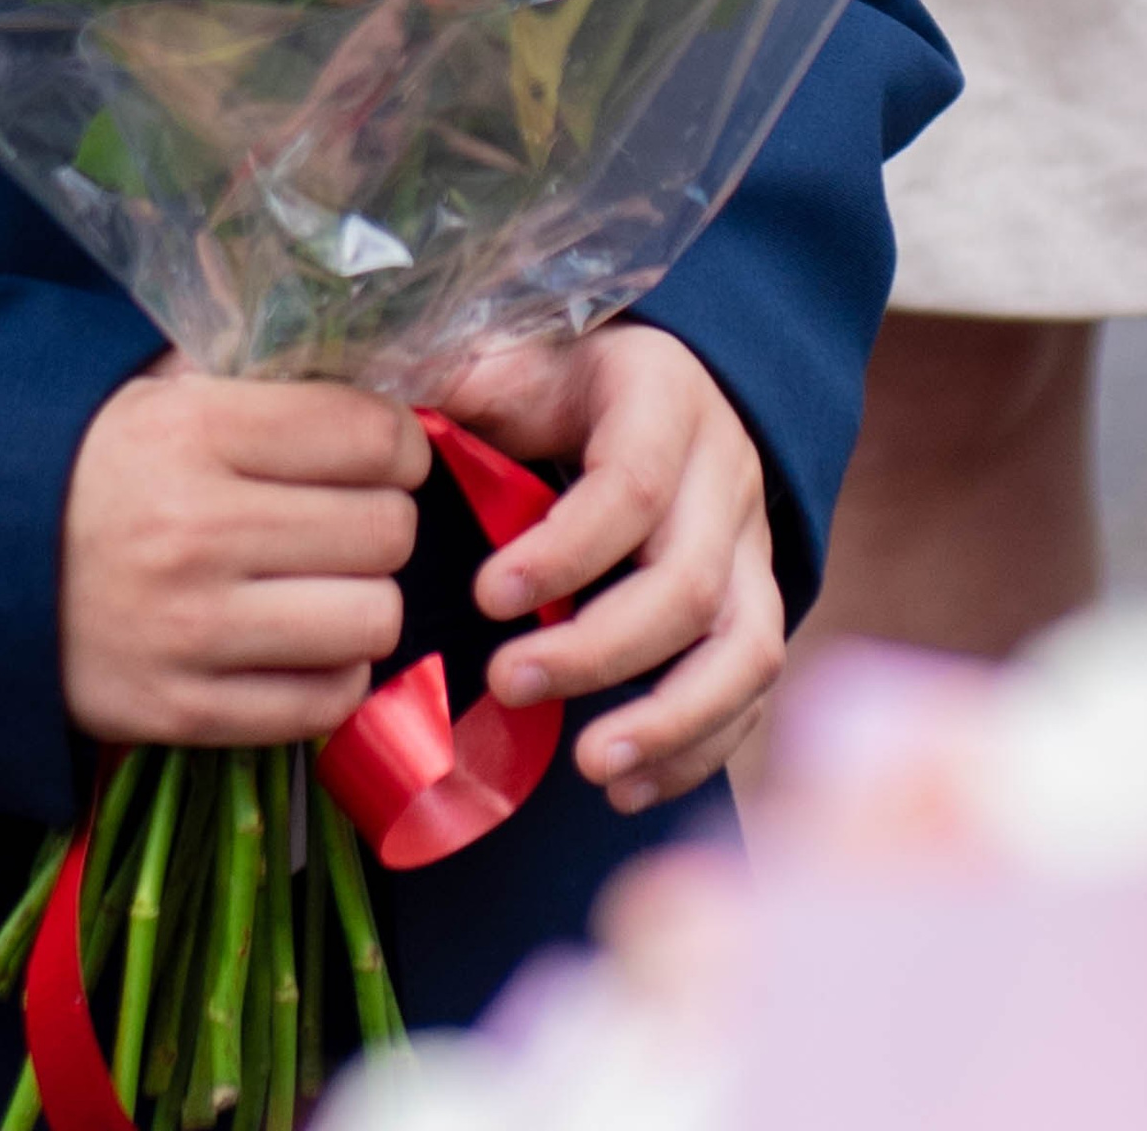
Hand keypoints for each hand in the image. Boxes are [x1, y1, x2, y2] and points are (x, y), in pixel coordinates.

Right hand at [61, 365, 427, 748]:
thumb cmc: (89, 463)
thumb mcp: (159, 390)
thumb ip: (260, 377)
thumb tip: (374, 381)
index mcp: (193, 431)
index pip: (366, 435)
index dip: (397, 442)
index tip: (383, 451)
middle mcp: (195, 531)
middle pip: (385, 531)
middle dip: (382, 519)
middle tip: (348, 517)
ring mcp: (188, 633)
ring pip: (373, 621)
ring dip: (363, 601)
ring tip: (325, 584)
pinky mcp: (180, 713)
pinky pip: (325, 702)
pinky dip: (330, 674)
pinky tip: (297, 642)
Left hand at [444, 322, 781, 810]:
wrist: (660, 386)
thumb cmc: (567, 383)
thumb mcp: (520, 358)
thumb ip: (466, 383)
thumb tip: (390, 416)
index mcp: (663, 401)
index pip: (631, 485)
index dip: (564, 551)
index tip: (487, 596)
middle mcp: (726, 477)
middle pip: (688, 582)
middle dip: (599, 651)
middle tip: (506, 684)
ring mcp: (752, 551)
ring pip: (744, 648)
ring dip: (671, 722)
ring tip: (591, 768)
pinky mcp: (756, 609)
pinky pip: (749, 693)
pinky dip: (696, 749)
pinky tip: (627, 788)